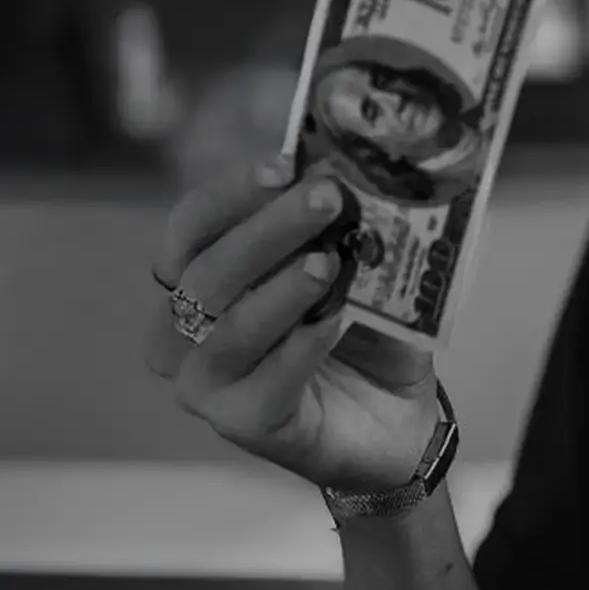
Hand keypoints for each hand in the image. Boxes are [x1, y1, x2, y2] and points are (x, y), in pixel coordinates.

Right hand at [145, 153, 441, 492]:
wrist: (400, 417)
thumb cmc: (366, 336)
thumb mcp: (359, 270)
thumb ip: (342, 229)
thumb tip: (349, 170)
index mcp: (204, 280)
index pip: (191, 228)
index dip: (230, 194)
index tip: (284, 165)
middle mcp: (189, 332)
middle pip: (206, 273)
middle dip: (268, 230)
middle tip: (325, 198)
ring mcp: (209, 384)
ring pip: (228, 331)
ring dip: (280, 291)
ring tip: (329, 263)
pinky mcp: (244, 424)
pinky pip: (264, 384)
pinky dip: (299, 349)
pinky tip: (333, 322)